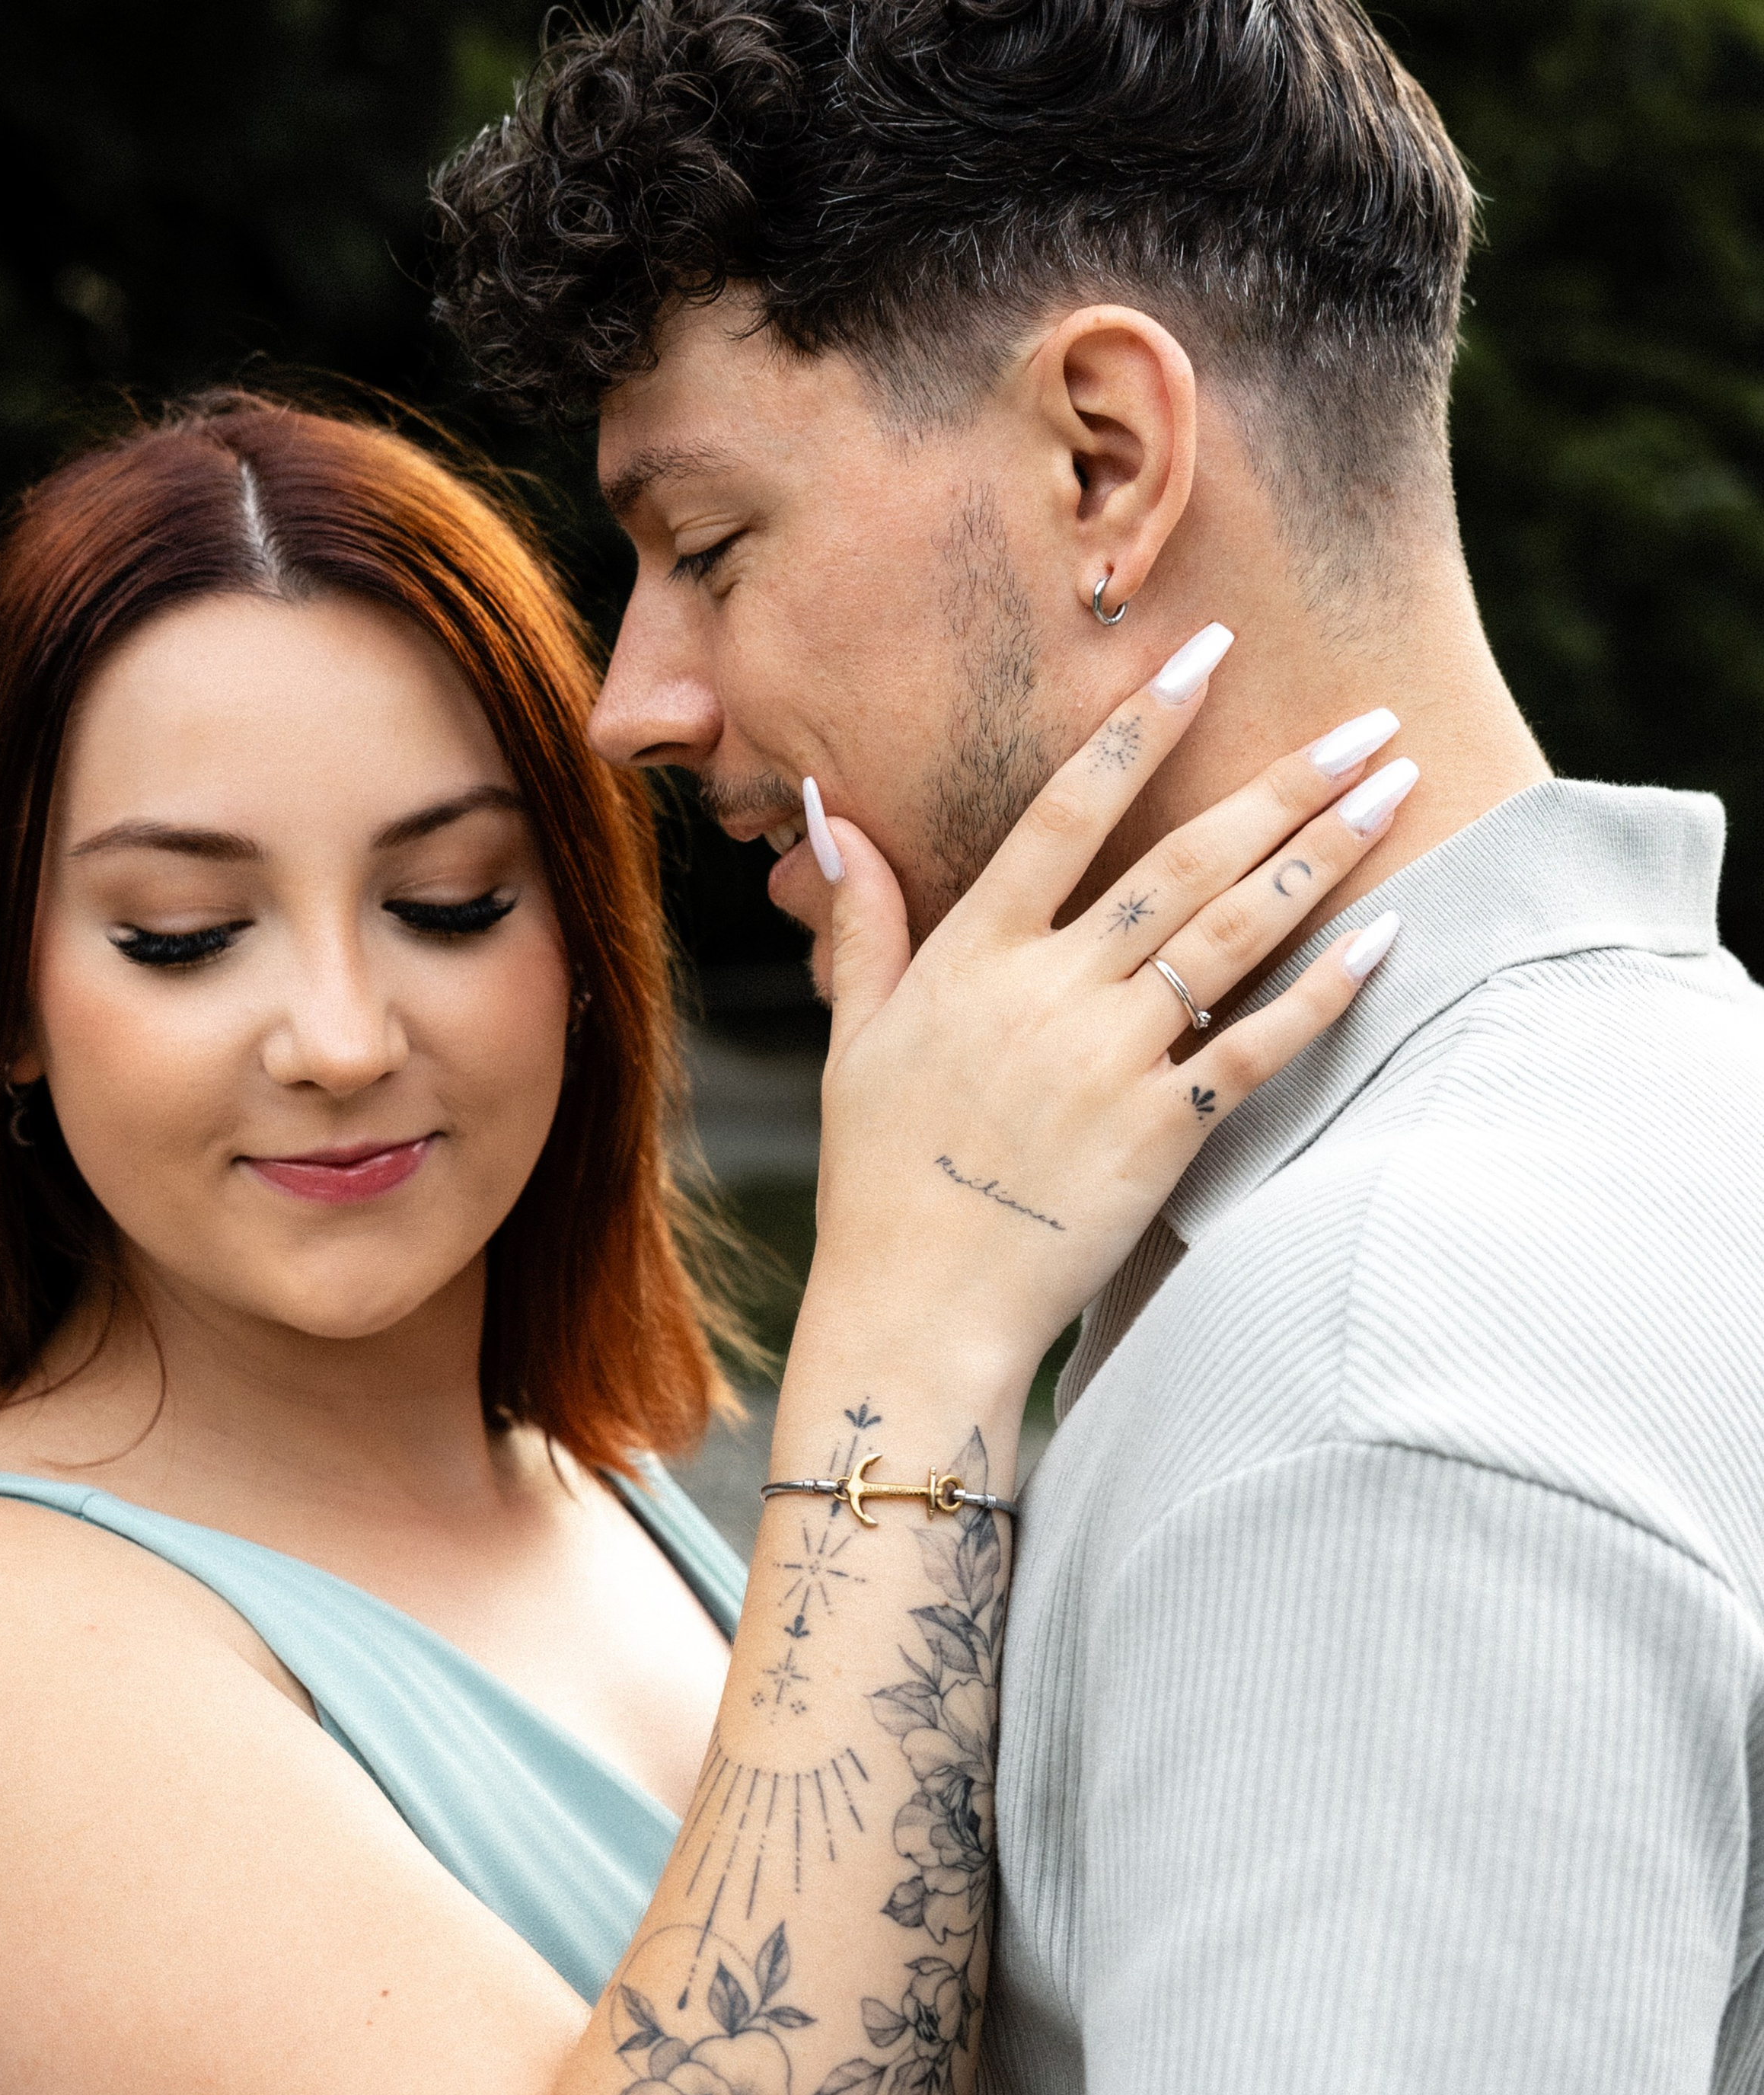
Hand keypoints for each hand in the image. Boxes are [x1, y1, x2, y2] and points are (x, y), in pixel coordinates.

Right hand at [801, 641, 1409, 1392]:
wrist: (917, 1309)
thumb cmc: (880, 1180)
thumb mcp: (857, 1039)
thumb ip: (865, 921)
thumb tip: (833, 817)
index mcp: (972, 955)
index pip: (1066, 810)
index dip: (1140, 725)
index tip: (1202, 653)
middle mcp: (1047, 991)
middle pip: (1182, 858)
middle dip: (1283, 782)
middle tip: (1366, 720)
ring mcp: (1108, 1060)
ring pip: (1232, 933)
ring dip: (1323, 855)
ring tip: (1393, 791)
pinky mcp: (1161, 1132)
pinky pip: (1260, 1043)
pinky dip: (1326, 986)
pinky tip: (1388, 932)